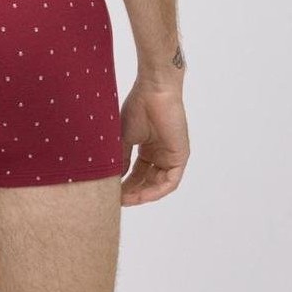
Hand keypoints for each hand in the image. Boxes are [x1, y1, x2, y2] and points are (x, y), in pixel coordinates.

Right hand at [119, 80, 189, 205]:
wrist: (154, 91)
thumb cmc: (138, 107)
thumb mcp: (124, 138)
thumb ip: (121, 159)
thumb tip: (113, 179)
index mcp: (148, 148)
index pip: (137, 173)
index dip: (124, 185)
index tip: (110, 192)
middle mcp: (160, 154)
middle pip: (146, 181)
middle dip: (131, 192)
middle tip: (116, 200)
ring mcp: (171, 156)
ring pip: (157, 185)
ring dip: (142, 194)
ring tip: (125, 200)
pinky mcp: (180, 157)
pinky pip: (170, 182)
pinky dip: (155, 192)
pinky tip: (140, 196)